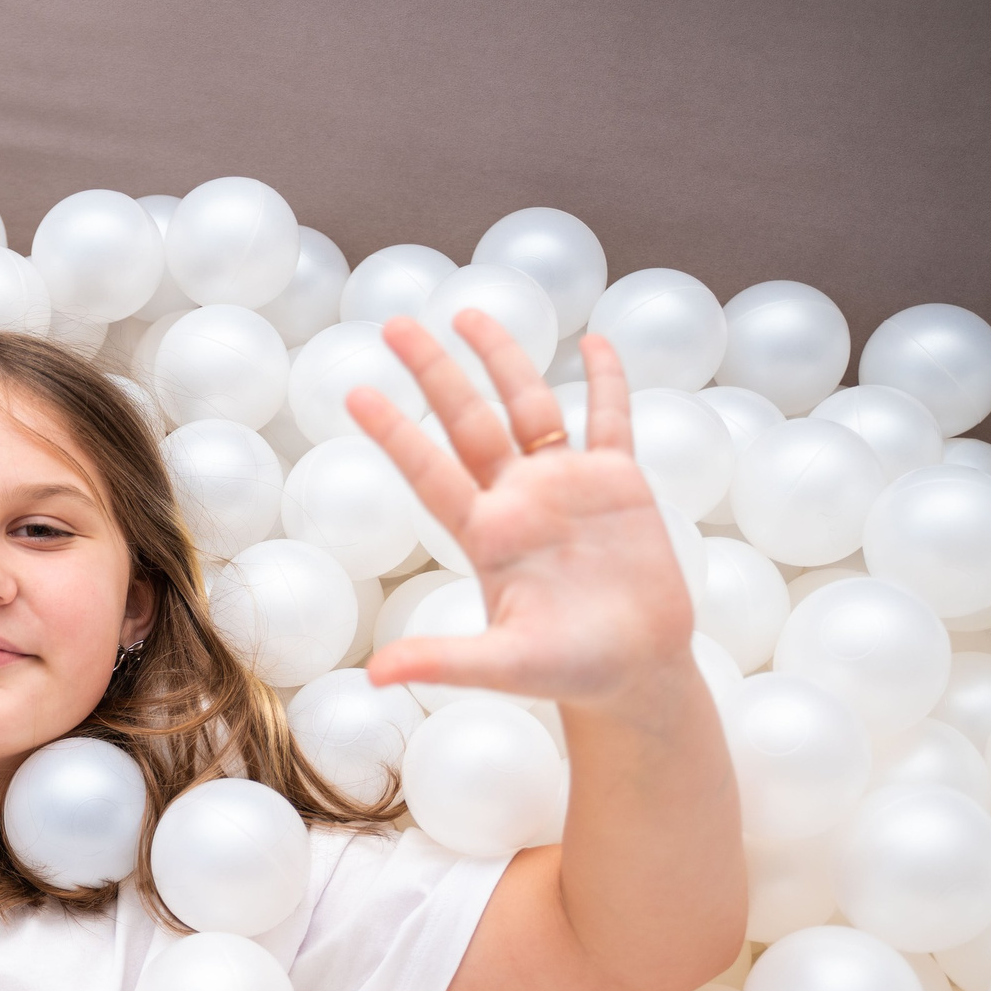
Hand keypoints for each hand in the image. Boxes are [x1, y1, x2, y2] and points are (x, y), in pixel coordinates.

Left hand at [345, 312, 694, 712]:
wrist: (633, 672)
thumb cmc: (566, 672)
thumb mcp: (503, 667)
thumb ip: (442, 662)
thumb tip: (374, 678)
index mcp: (485, 534)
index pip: (429, 470)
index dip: (396, 431)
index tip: (356, 392)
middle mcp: (518, 499)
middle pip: (468, 420)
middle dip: (434, 370)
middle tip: (396, 323)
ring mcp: (567, 486)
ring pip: (529, 406)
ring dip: (502, 358)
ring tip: (470, 312)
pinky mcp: (619, 485)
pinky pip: (610, 421)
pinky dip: (605, 382)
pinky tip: (595, 343)